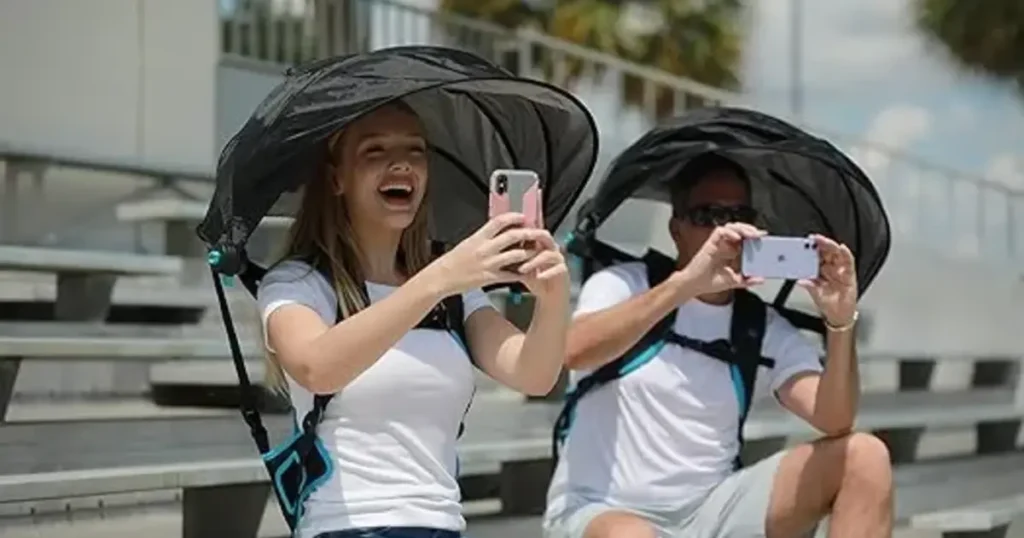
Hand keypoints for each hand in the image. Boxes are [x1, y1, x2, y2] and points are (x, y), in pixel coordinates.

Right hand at [422, 212, 550, 295]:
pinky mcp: (490, 278)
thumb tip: (498, 230)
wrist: (442, 277)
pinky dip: (522, 274)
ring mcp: (489, 263)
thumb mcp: (468, 242)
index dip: (514, 217)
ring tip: (536, 252)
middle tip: (537, 233)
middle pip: (512, 236)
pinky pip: (511, 275)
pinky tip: (528, 272)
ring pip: (516, 255)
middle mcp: (485, 248)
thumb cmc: (453, 261)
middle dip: (528, 233)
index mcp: (479, 237)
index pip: (499, 221)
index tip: (523, 217)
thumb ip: (483, 237)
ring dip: (529, 253)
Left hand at [515, 229, 569, 301]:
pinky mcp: (564, 270)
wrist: (551, 296)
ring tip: (522, 269)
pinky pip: (557, 268)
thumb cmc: (536, 279)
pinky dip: (547, 272)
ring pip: (548, 254)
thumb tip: (498, 252)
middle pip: (544, 236)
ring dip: (534, 261)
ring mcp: (558, 259)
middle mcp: (551, 248)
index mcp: (540, 244)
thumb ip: (514, 259)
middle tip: (518, 245)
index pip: (533, 230)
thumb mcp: (522, 268)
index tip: (509, 233)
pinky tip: (538, 277)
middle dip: (532, 238)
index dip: (523, 230)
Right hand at [677, 222, 765, 295]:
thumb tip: (761, 279)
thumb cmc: (709, 282)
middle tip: (760, 235)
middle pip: (740, 230)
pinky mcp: (710, 243)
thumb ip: (747, 280)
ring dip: (742, 228)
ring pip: (731, 227)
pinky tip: (737, 237)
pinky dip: (730, 232)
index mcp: (731, 252)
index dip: (755, 236)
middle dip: (751, 230)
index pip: (745, 239)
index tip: (765, 238)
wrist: (694, 285)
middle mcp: (725, 246)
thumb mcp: (734, 282)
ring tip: (751, 234)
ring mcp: (718, 243)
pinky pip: (720, 231)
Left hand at [799, 234, 857, 326]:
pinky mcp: (849, 273)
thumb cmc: (828, 304)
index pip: (815, 257)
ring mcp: (840, 270)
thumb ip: (810, 286)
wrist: (840, 315)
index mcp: (820, 271)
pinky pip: (848, 262)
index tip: (804, 243)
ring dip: (831, 246)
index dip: (810, 249)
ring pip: (836, 254)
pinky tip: (842, 249)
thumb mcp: (816, 295)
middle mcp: (830, 268)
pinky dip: (846, 254)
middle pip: (826, 252)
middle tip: (813, 239)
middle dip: (820, 244)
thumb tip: (800, 281)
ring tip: (824, 241)